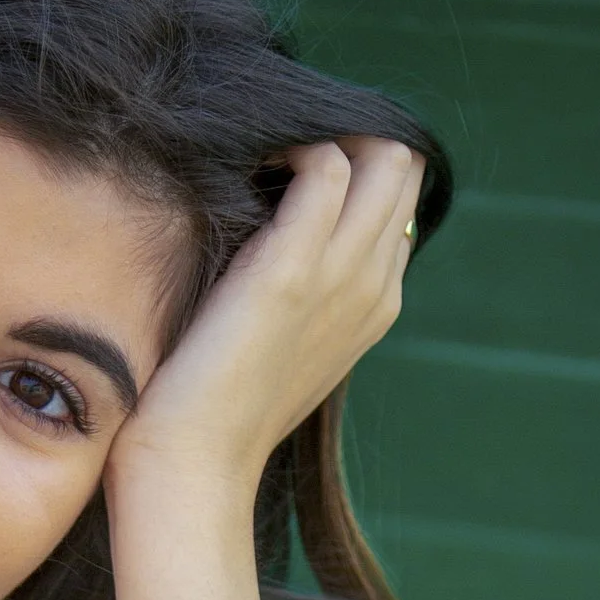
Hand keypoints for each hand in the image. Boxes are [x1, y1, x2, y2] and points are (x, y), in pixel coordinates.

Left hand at [111, 136, 424, 495]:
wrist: (195, 464)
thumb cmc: (218, 410)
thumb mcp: (280, 344)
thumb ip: (303, 295)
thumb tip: (277, 238)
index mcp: (378, 304)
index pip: (397, 205)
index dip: (356, 172)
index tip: (292, 173)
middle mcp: (375, 284)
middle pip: (403, 166)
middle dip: (351, 137)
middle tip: (281, 151)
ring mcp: (342, 275)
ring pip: (383, 155)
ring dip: (324, 134)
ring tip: (265, 154)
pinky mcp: (293, 268)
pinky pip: (328, 164)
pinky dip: (292, 145)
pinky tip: (248, 164)